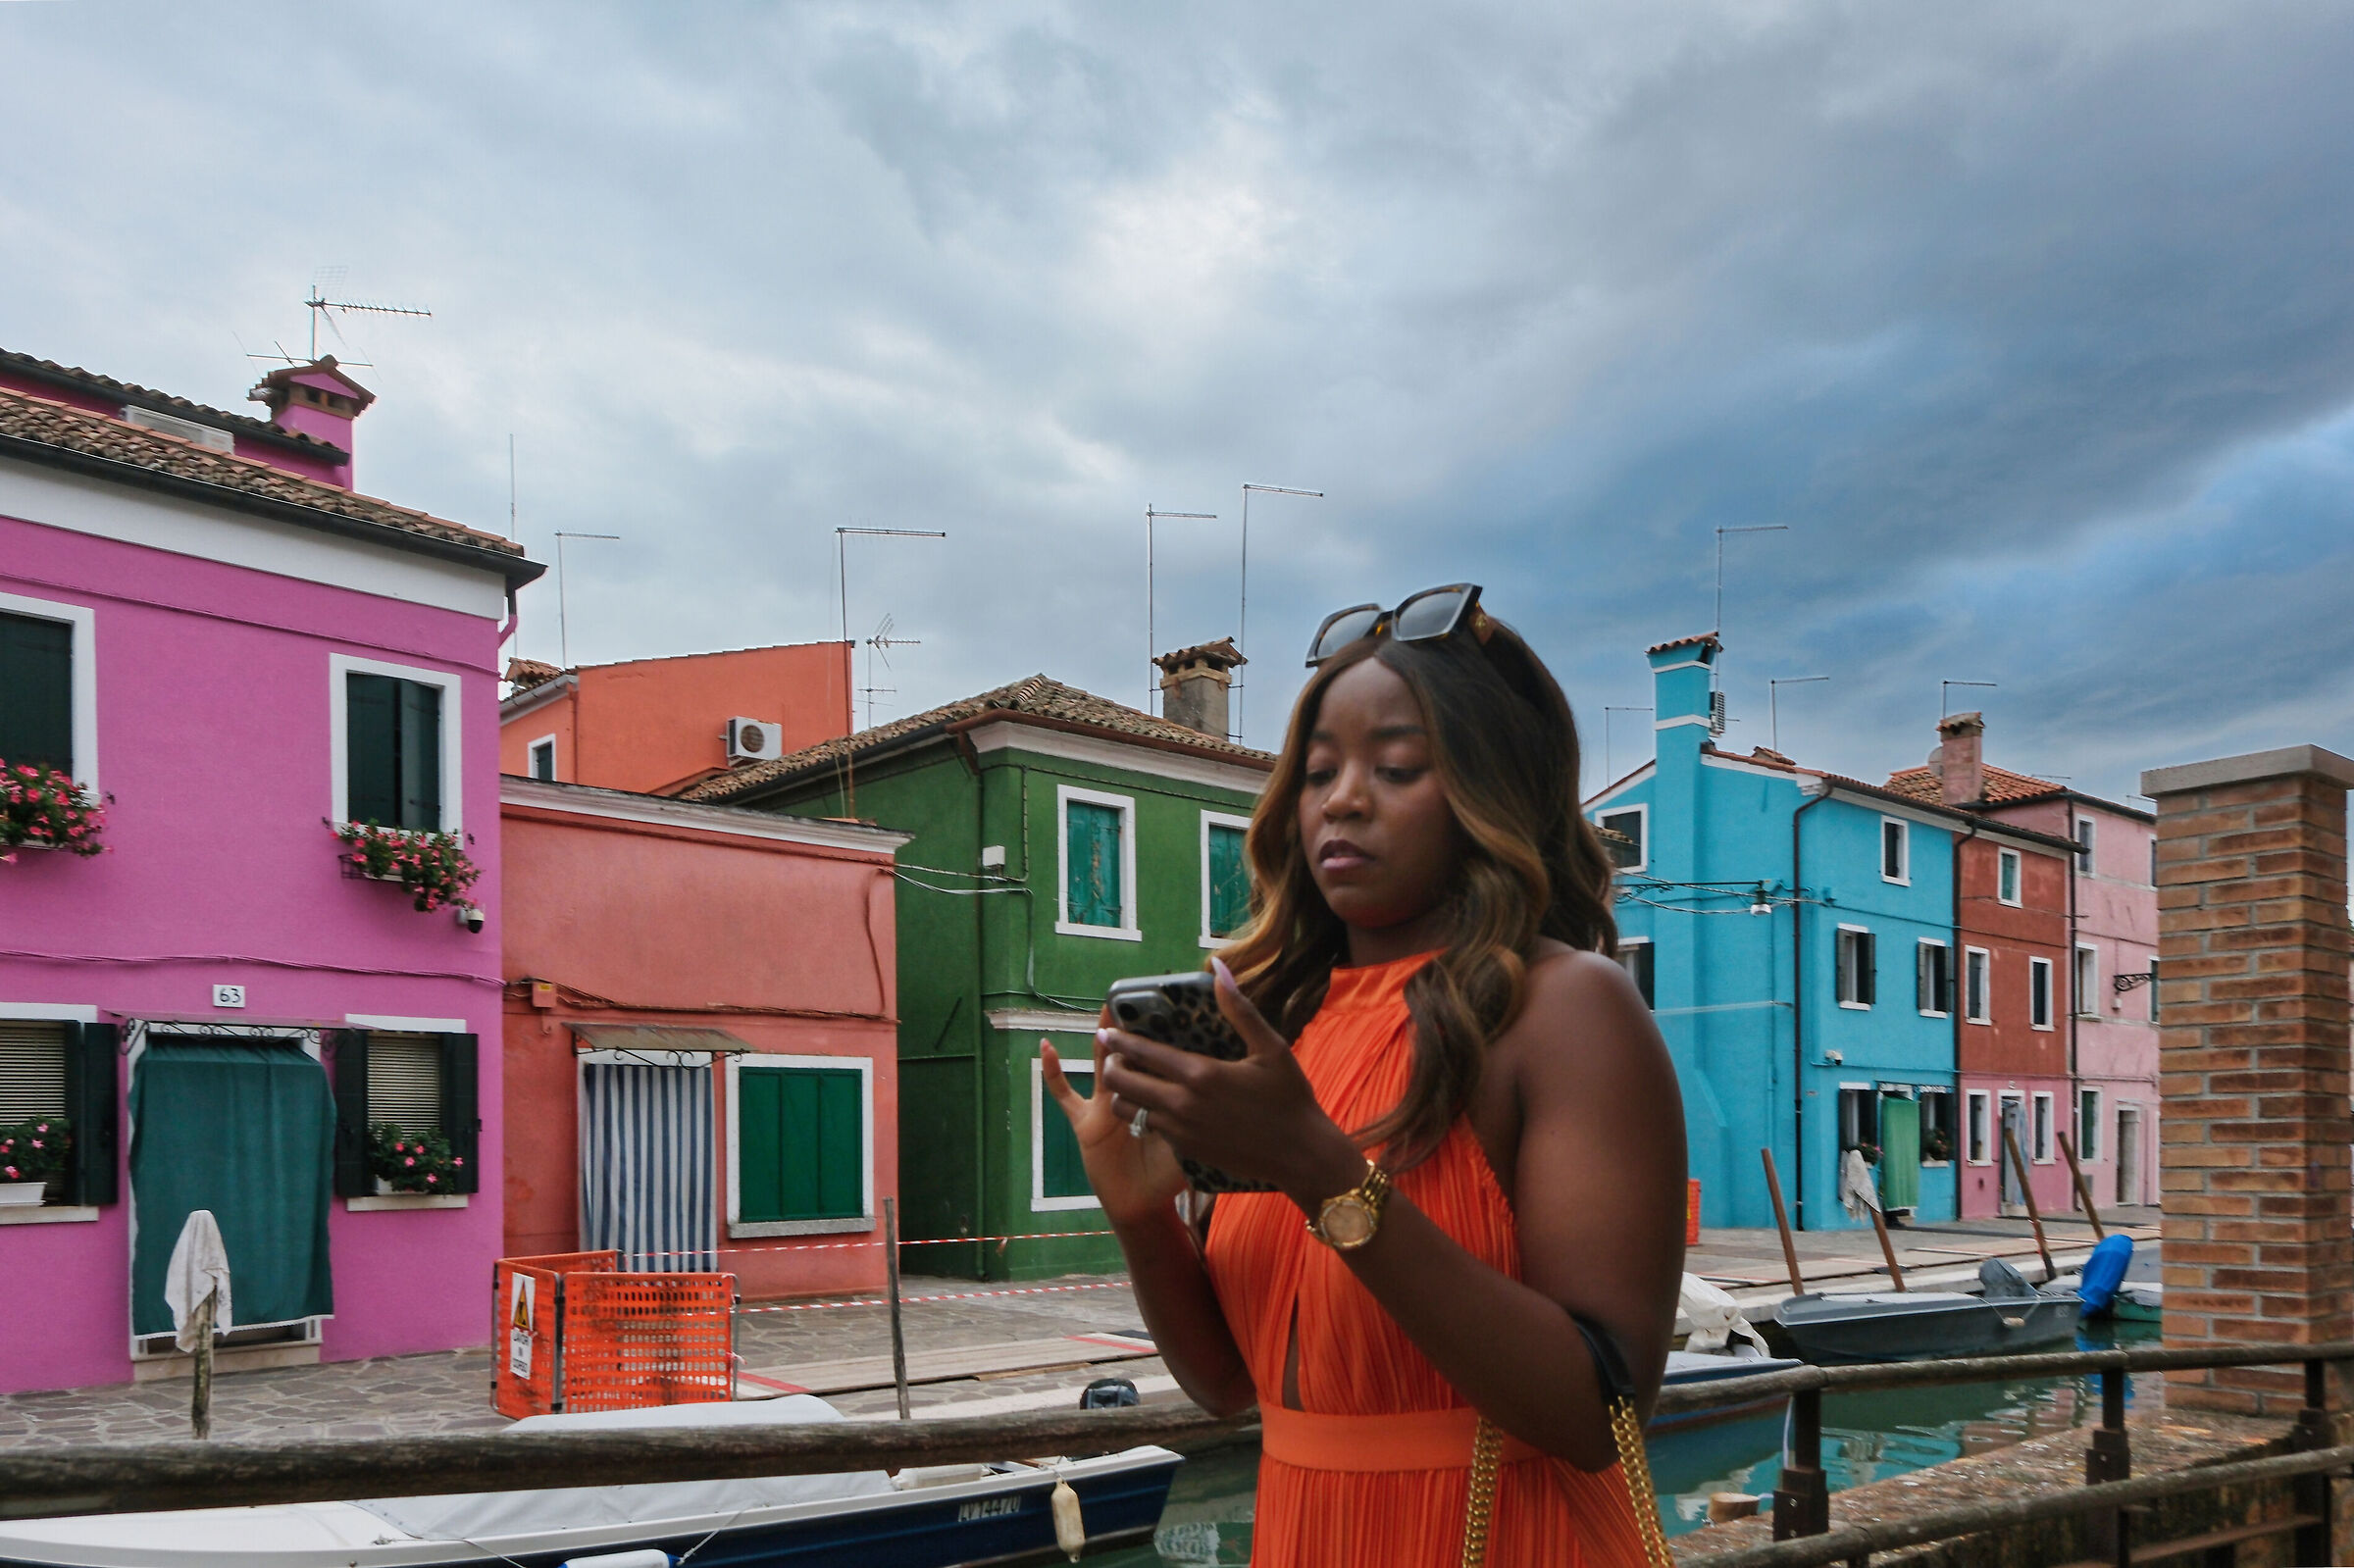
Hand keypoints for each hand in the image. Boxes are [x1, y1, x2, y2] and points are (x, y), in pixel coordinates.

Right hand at [1041, 1013, 1185, 1227]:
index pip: (1161, 1061)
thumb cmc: (1167, 1178)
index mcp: (1159, 1099)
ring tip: (1107, 1010)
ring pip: (1104, 1065)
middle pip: (1134, 1056)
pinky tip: (1046, 1048)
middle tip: (1141, 998)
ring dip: (1105, 1039)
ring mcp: (1103, 1106)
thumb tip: (1226, 1096)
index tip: (1175, 1007)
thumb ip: (1205, 1121)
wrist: (1140, 1205)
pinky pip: (1064, 1094)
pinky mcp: (1084, 1120)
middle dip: (1136, 1031)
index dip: (1165, 1037)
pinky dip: (1054, 1072)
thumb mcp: (1192, 1143)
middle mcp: (1131, 1097)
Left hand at [1098, 958, 1364, 1208]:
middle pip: (1123, 1085)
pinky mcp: (1187, 1151)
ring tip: (1130, 1082)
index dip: (1119, 1042)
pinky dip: (1145, 1115)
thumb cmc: (1289, 1097)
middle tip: (1114, 1058)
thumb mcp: (1270, 1047)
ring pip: (1129, 1112)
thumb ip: (1239, 1008)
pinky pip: (1151, 1130)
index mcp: (1200, 1074)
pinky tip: (1157, 1105)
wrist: (1300, 1155)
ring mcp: (1182, 1132)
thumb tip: (1219, 967)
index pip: (1143, 1053)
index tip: (1105, 1032)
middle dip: (1112, 1068)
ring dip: (1123, 1096)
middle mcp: (1183, 1104)